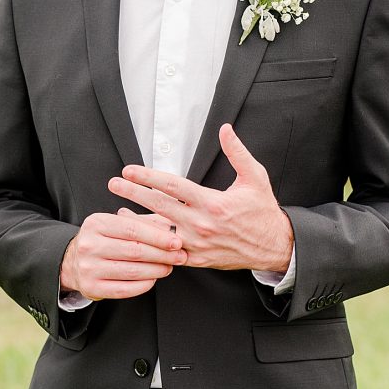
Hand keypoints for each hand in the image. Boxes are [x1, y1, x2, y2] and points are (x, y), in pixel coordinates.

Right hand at [60, 211, 186, 300]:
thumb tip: (171, 226)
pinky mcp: (91, 287)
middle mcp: (89, 245)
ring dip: (157, 270)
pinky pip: (125, 289)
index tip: (177, 241)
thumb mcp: (116, 224)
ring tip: (169, 267)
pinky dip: (144, 285)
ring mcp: (88, 268)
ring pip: (132, 271)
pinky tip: (153, 279)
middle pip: (134, 250)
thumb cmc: (103, 240)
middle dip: (162, 254)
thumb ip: (143, 222)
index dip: (158, 236)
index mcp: (96, 223)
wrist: (72, 261)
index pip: (132, 229)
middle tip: (180, 256)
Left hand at [107, 123, 293, 271]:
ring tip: (116, 211)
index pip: (172, 187)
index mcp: (212, 203)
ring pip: (158, 233)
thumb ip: (237, 152)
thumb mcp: (255, 177)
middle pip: (158, 206)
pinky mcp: (196, 259)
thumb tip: (225, 129)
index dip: (148, 177)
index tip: (129, 170)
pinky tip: (139, 235)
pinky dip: (151, 243)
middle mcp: (201, 225)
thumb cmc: (263, 211)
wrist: (274, 247)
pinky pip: (167, 251)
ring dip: (136, 222)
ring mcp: (196, 245)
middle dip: (132, 194)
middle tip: (113, 183)